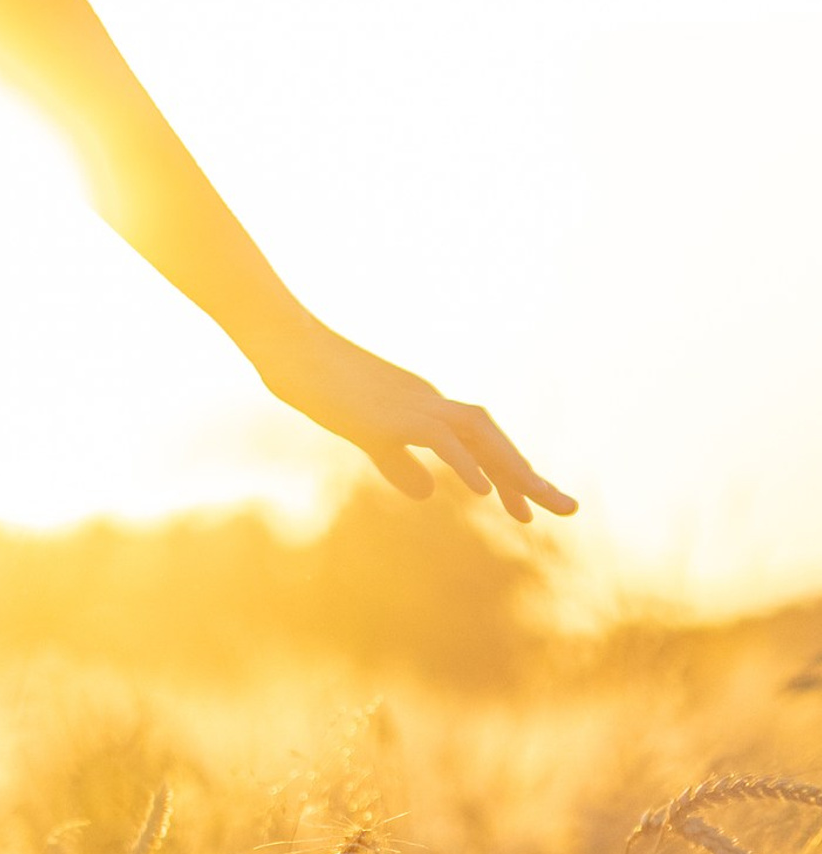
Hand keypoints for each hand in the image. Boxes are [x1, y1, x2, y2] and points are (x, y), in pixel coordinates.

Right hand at [255, 316, 578, 525]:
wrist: (284, 343)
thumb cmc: (314, 383)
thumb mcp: (362, 432)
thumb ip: (397, 462)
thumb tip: (428, 493)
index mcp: (423, 405)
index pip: (479, 441)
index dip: (509, 472)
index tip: (533, 507)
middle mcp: (428, 401)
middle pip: (492, 436)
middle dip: (530, 475)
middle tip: (568, 509)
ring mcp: (410, 406)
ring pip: (477, 434)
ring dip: (512, 469)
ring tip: (541, 503)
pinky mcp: (387, 415)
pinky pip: (437, 438)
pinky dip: (464, 462)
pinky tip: (484, 491)